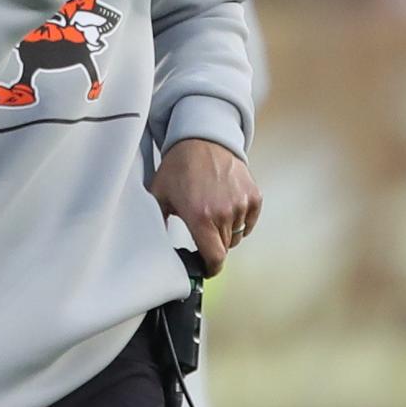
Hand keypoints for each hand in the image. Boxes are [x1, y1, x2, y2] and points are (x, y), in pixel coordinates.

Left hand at [150, 138, 261, 276]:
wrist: (202, 138)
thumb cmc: (179, 166)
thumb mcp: (159, 195)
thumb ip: (156, 222)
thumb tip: (151, 247)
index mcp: (200, 216)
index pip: (215, 258)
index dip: (210, 268)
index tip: (205, 268)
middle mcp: (224, 212)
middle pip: (224, 247)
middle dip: (213, 245)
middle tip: (202, 229)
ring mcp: (241, 203)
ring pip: (236, 235)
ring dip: (226, 231)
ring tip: (212, 211)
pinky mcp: (253, 195)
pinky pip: (249, 221)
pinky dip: (241, 219)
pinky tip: (227, 206)